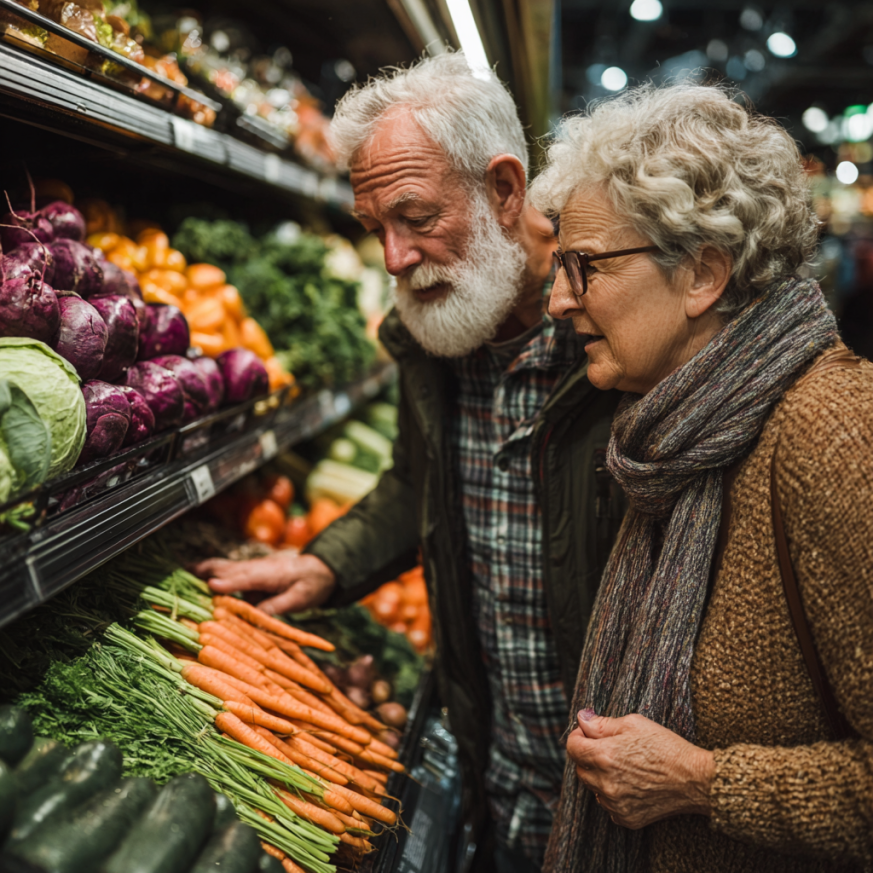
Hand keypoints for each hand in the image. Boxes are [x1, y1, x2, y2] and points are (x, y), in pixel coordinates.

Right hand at [193, 553, 335, 615]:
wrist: (322, 568)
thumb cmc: (313, 584)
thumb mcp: (300, 599)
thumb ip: (278, 606)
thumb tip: (256, 616)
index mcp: (270, 574)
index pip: (246, 578)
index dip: (229, 583)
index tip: (211, 587)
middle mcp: (257, 568)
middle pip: (229, 568)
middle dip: (207, 572)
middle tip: (183, 575)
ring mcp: (252, 568)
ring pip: (225, 567)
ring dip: (205, 570)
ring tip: (182, 573)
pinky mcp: (251, 573)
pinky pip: (229, 572)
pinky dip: (212, 572)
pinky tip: (198, 577)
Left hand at [566, 710, 714, 829]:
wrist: (694, 779)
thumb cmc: (666, 747)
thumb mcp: (633, 723)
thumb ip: (602, 723)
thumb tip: (581, 719)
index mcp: (604, 756)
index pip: (572, 747)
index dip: (578, 736)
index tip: (588, 732)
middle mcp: (605, 783)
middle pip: (580, 768)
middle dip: (589, 756)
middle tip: (609, 748)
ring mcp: (615, 804)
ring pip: (593, 787)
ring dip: (600, 776)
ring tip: (624, 766)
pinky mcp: (626, 818)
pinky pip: (608, 804)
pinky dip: (613, 794)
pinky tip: (631, 783)